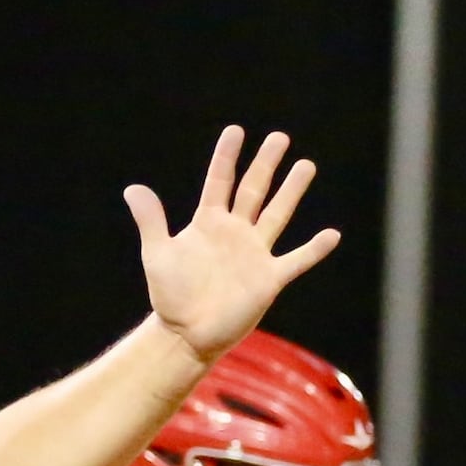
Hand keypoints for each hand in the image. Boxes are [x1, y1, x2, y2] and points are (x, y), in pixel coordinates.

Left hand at [125, 128, 340, 364]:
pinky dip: (314, 249)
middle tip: (279, 137)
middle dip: (266, 164)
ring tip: (306, 165)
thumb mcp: (158, 254)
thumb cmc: (170, 296)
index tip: (235, 131)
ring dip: (291, 191)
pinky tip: (332, 235)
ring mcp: (254, 253)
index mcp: (208, 224)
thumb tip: (133, 189)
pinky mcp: (269, 278)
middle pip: (253, 190)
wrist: (186, 334)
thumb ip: (151, 221)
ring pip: (277, 215)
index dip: (226, 157)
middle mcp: (235, 233)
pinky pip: (296, 260)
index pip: (219, 182)